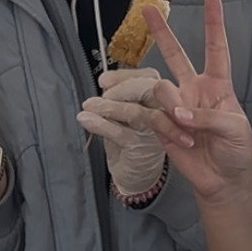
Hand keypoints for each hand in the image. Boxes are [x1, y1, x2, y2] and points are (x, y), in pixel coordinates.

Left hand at [76, 67, 166, 195]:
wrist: (137, 174)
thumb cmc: (132, 140)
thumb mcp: (124, 113)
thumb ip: (118, 96)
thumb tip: (104, 81)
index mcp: (162, 99)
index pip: (148, 77)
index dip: (125, 75)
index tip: (104, 80)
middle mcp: (164, 113)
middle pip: (149, 90)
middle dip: (121, 88)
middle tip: (103, 94)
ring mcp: (155, 132)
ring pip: (134, 112)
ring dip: (107, 107)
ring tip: (89, 106)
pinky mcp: (141, 148)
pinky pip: (120, 133)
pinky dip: (100, 124)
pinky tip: (86, 120)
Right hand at [144, 0, 251, 205]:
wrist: (222, 180)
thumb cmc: (236, 150)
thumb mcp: (235, 128)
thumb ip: (208, 115)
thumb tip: (179, 112)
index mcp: (218, 84)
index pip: (216, 49)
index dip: (214, 24)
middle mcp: (194, 89)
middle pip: (176, 54)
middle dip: (161, 32)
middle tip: (147, 8)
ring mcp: (176, 106)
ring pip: (162, 90)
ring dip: (174, 112)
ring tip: (190, 134)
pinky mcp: (163, 125)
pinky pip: (156, 118)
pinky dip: (170, 132)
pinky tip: (184, 144)